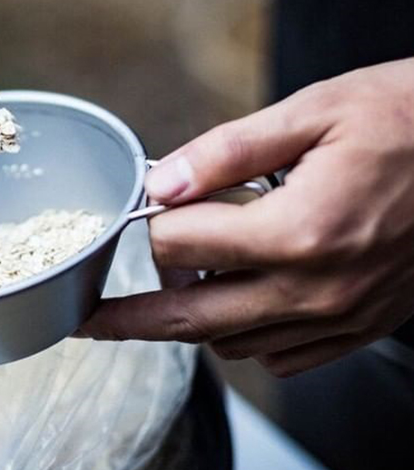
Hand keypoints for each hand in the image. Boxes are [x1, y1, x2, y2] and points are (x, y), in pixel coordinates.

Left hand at [81, 59, 413, 376]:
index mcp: (299, 230)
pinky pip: (284, 357)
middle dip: (130, 320)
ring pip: (235, 344)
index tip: (149, 199)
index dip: (153, 219)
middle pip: (193, 319)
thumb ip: (226, 151)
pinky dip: (246, 336)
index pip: (181, 245)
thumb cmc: (404, 117)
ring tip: (184, 278)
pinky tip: (239, 300)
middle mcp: (319, 288)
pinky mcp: (363, 325)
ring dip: (194, 315)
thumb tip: (159, 181)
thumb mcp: (311, 112)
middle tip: (88, 320)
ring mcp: (343, 315)